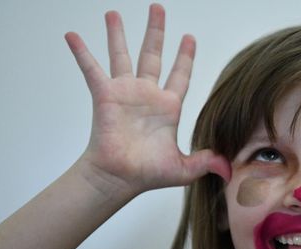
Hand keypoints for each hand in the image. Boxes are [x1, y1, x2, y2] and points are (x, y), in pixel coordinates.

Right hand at [65, 4, 229, 195]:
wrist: (120, 178)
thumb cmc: (147, 174)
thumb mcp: (184, 168)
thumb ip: (206, 161)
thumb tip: (227, 168)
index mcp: (168, 107)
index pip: (180, 75)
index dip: (185, 57)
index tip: (189, 38)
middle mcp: (147, 95)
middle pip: (153, 55)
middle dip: (156, 32)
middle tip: (158, 9)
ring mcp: (125, 93)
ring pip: (123, 55)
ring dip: (118, 34)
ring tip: (113, 13)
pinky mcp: (105, 96)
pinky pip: (91, 69)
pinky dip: (82, 52)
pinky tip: (73, 35)